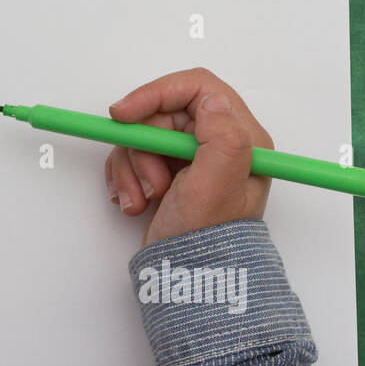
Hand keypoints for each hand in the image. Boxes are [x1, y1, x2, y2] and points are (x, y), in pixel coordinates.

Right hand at [105, 67, 272, 246]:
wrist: (188, 278)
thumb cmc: (206, 239)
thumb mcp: (218, 185)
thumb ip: (223, 137)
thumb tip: (211, 99)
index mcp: (241, 138)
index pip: (196, 87)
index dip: (156, 93)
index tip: (123, 114)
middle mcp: (216, 142)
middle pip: (161, 112)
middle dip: (143, 145)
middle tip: (151, 181)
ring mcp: (188, 158)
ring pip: (141, 134)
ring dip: (131, 167)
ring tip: (145, 200)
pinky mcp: (165, 171)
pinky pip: (130, 155)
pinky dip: (124, 178)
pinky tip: (135, 204)